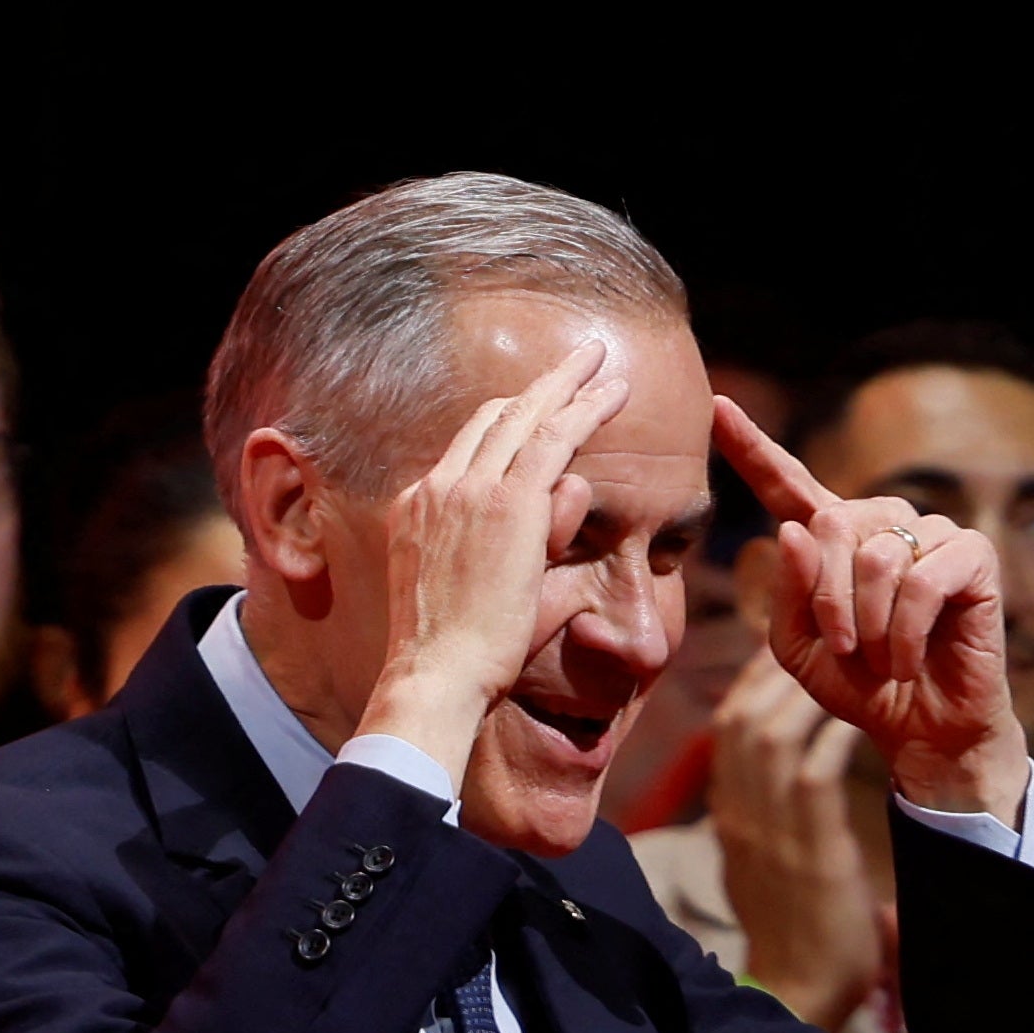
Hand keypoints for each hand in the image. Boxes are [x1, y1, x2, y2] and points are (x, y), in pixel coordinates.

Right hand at [356, 339, 628, 781]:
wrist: (436, 675)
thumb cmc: (461, 655)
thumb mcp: (481, 589)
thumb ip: (523, 544)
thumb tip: (572, 498)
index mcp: (418, 508)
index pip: (466, 446)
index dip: (504, 418)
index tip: (533, 404)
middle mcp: (438, 488)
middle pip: (492, 417)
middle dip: (537, 385)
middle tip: (574, 360)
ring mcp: (468, 490)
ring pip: (525, 418)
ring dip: (566, 382)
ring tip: (598, 357)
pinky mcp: (509, 504)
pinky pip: (554, 441)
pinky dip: (586, 410)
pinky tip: (615, 392)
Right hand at [709, 649, 882, 1031]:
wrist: (800, 990)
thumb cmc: (791, 925)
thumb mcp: (758, 863)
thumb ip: (759, 816)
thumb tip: (766, 777)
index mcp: (726, 818)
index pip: (724, 731)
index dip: (750, 685)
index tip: (781, 655)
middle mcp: (738, 816)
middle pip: (738, 719)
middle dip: (774, 672)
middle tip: (817, 643)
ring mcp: (769, 832)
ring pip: (769, 735)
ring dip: (805, 694)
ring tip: (842, 667)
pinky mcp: (808, 849)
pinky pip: (814, 771)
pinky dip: (833, 735)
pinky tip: (858, 716)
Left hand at [711, 398, 1027, 826]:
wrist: (922, 730)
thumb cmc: (862, 687)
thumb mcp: (799, 649)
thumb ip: (786, 593)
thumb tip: (793, 529)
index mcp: (834, 541)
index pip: (789, 483)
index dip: (753, 448)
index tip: (717, 408)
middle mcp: (882, 525)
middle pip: (829, 523)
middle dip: (827, 597)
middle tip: (843, 647)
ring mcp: (930, 534)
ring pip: (876, 555)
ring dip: (868, 622)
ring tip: (880, 658)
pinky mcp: (973, 555)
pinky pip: (922, 579)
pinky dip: (905, 631)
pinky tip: (908, 658)